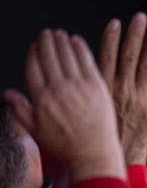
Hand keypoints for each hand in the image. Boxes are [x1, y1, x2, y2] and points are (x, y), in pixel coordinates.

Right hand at [4, 30, 124, 180]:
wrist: (94, 154)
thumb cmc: (65, 146)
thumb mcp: (36, 131)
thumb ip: (20, 109)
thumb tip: (8, 93)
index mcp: (41, 98)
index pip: (33, 66)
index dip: (33, 52)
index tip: (35, 46)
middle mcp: (58, 89)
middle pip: (49, 56)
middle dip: (46, 41)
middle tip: (47, 33)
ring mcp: (79, 86)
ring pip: (67, 55)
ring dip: (62, 41)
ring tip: (59, 34)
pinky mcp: (97, 86)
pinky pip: (86, 60)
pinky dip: (80, 47)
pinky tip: (77, 41)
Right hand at [98, 13, 146, 165]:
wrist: (115, 159)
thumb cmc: (100, 136)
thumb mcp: (90, 109)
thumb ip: (89, 88)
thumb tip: (80, 72)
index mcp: (103, 88)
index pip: (105, 57)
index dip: (110, 38)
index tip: (115, 22)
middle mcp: (121, 89)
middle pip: (128, 56)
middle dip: (134, 35)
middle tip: (140, 17)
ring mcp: (138, 98)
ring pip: (146, 67)